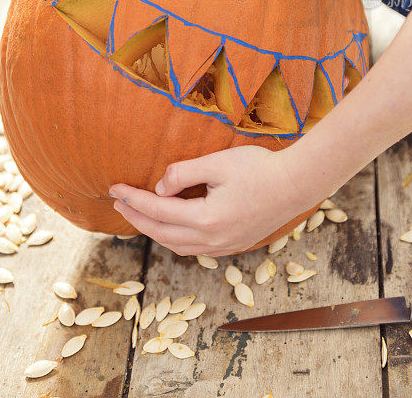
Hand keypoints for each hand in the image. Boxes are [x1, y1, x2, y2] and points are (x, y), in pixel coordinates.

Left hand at [109, 145, 307, 256]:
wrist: (297, 184)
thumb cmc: (260, 168)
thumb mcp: (217, 163)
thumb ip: (183, 173)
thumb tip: (159, 187)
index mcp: (207, 219)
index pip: (158, 210)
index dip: (133, 199)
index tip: (114, 188)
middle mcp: (212, 240)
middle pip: (162, 234)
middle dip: (136, 218)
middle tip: (117, 203)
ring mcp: (224, 246)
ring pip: (177, 245)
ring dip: (154, 230)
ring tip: (138, 214)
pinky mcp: (233, 244)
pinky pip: (194, 247)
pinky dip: (174, 237)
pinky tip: (171, 225)